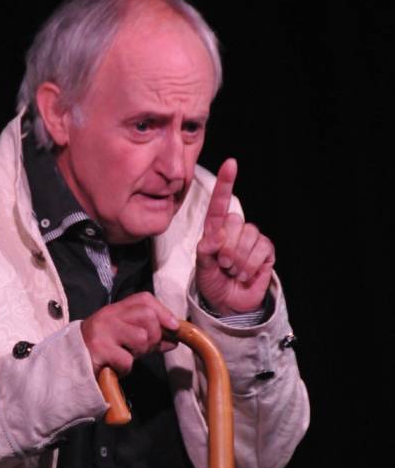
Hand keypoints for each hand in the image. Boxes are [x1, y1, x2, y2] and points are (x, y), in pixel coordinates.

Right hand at [81, 292, 179, 376]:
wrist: (69, 364)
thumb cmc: (101, 351)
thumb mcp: (124, 338)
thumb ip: (148, 336)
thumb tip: (174, 339)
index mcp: (115, 310)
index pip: (144, 299)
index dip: (164, 312)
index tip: (174, 327)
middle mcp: (108, 316)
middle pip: (147, 317)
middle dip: (154, 336)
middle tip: (143, 349)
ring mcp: (103, 331)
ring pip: (141, 338)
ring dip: (139, 353)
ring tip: (126, 357)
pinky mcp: (99, 349)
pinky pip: (127, 360)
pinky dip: (125, 368)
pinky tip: (115, 367)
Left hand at [196, 159, 274, 314]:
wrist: (228, 304)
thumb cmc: (211, 282)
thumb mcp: (201, 267)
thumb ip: (206, 249)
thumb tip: (218, 235)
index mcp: (215, 229)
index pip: (220, 203)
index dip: (226, 183)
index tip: (231, 163)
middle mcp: (234, 230)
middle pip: (235, 222)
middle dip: (227, 247)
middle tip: (223, 264)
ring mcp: (252, 239)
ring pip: (249, 236)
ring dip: (239, 259)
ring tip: (233, 271)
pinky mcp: (266, 251)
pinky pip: (262, 249)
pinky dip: (251, 265)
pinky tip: (245, 274)